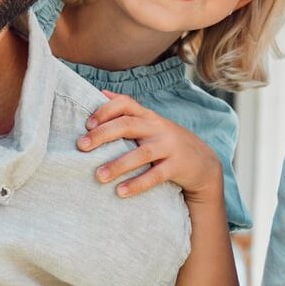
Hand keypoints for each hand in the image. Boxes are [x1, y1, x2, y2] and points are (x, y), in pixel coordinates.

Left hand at [77, 94, 222, 205]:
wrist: (203, 162)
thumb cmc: (166, 142)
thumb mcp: (150, 123)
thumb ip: (127, 110)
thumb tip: (101, 93)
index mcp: (147, 116)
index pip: (125, 103)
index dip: (105, 110)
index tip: (86, 124)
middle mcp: (157, 127)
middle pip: (127, 125)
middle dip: (102, 134)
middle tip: (81, 146)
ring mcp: (168, 146)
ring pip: (141, 153)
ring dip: (118, 165)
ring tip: (99, 176)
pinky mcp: (177, 166)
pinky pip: (155, 176)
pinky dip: (137, 184)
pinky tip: (120, 192)